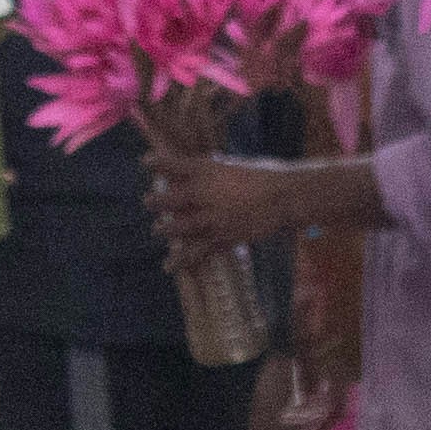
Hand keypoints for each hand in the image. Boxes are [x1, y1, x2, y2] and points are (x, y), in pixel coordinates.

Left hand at [146, 145, 305, 255]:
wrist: (286, 197)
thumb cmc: (265, 176)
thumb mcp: (235, 166)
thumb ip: (214, 171)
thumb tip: (195, 173)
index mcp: (208, 170)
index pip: (174, 164)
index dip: (157, 163)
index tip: (144, 162)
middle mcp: (205, 193)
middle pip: (170, 199)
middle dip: (156, 202)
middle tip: (147, 202)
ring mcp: (212, 218)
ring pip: (179, 227)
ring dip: (165, 230)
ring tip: (157, 230)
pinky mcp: (222, 238)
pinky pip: (197, 252)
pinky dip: (181, 261)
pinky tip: (168, 267)